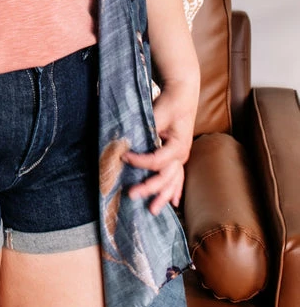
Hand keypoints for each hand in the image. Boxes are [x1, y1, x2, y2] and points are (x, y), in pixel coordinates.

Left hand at [124, 80, 196, 214]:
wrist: (183, 95)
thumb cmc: (170, 103)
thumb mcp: (157, 114)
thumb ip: (147, 130)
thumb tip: (129, 143)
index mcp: (178, 146)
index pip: (157, 161)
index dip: (139, 162)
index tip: (123, 157)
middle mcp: (182, 155)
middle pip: (165, 177)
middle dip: (149, 188)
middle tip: (131, 195)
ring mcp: (182, 157)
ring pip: (173, 182)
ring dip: (162, 196)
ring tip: (153, 211)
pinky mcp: (178, 157)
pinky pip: (178, 178)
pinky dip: (175, 190)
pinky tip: (173, 202)